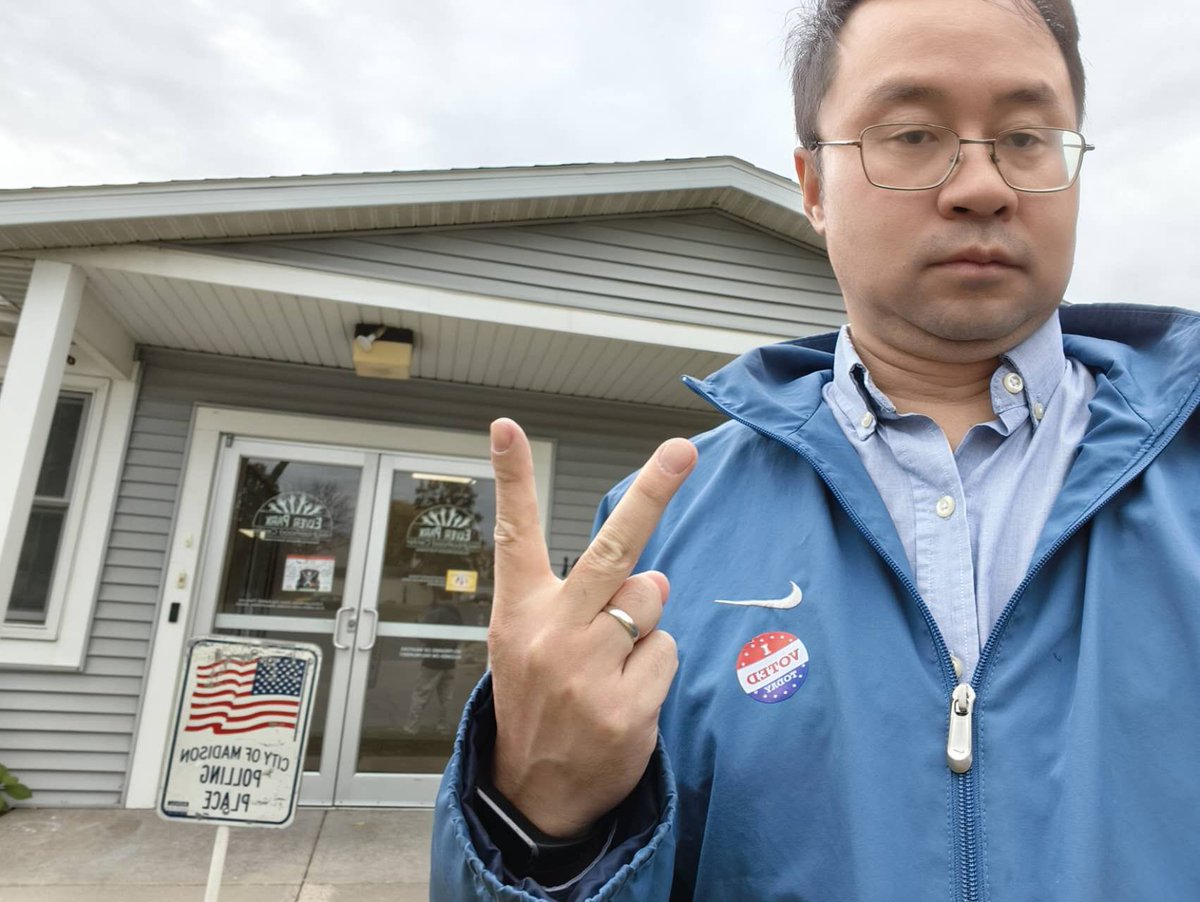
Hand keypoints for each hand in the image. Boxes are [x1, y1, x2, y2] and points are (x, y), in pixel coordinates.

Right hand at [486, 417, 696, 838]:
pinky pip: (667, 652)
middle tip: (681, 450)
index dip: (511, 478)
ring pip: (652, 601)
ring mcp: (588, 672)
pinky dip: (655, 668)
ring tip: (611, 664)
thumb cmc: (538, 703)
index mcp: (520, 613)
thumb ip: (583, 601)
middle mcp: (551, 635)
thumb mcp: (531, 645)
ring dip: (645, 623)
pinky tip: (625, 696)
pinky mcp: (626, 708)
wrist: (532, 794)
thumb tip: (657, 574)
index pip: (514, 534)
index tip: (506, 427)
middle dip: (652, 493)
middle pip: (613, 550)